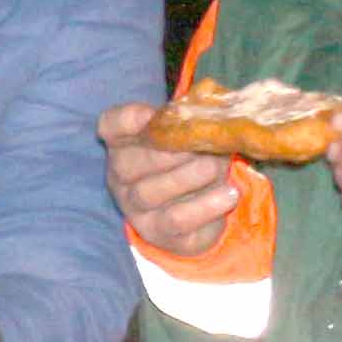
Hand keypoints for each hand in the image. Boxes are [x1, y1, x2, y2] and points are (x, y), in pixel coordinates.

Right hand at [98, 102, 244, 254]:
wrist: (199, 215)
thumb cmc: (191, 165)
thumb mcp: (188, 139)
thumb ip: (191, 121)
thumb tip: (212, 109)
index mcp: (124, 145)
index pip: (111, 126)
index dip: (128, 119)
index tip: (152, 115)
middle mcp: (120, 177)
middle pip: (128, 163)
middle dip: (171, 152)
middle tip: (205, 146)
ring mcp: (135, 209)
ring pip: (149, 192)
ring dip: (190, 176)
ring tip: (218, 167)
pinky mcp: (158, 233)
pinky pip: (176, 219)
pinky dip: (205, 205)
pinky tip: (229, 194)